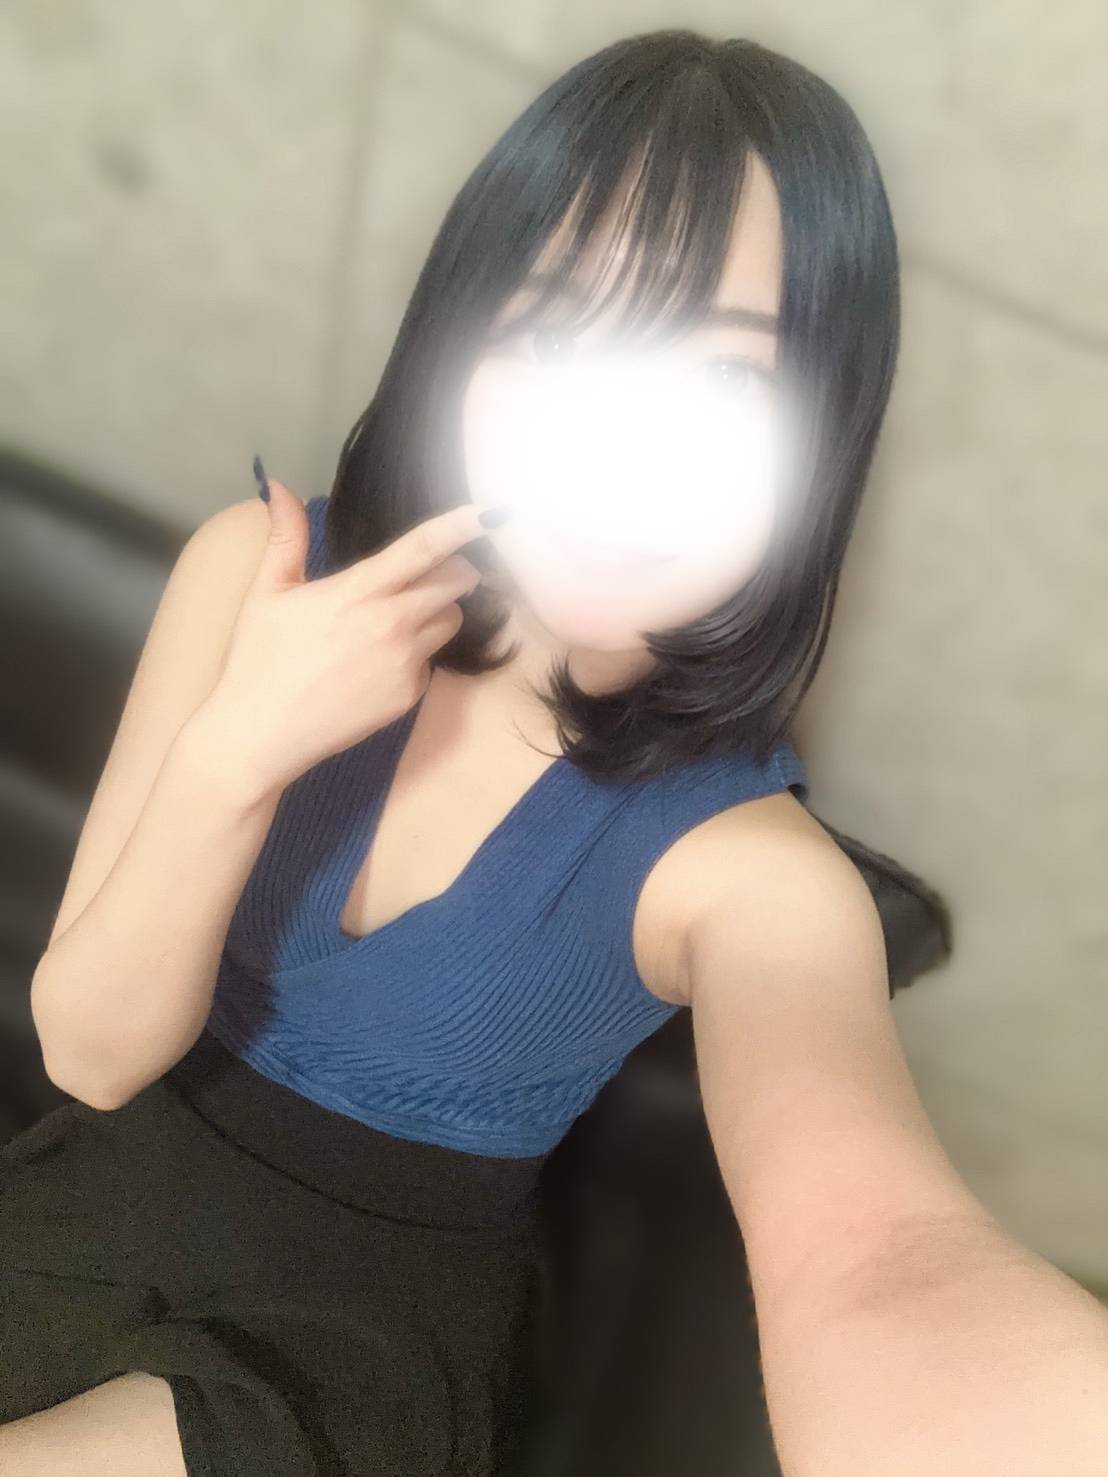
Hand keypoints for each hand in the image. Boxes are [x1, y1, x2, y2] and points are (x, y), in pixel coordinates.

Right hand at [202, 479, 490, 792]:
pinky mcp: (409, 696)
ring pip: (450, 621)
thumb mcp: (266, 592)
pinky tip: (376, 664)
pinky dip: (416, 655)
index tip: (491, 512)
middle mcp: (390, 625)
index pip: (422, 549)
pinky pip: (431, 662)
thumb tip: (280, 486)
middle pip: (456, 583)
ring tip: (394, 619)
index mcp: (357, 591)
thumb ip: (285, 536)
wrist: (260, 735)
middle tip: (432, 571)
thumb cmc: (258, 661)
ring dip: (438, 611)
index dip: (460, 526)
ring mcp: (405, 663)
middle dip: (455, 570)